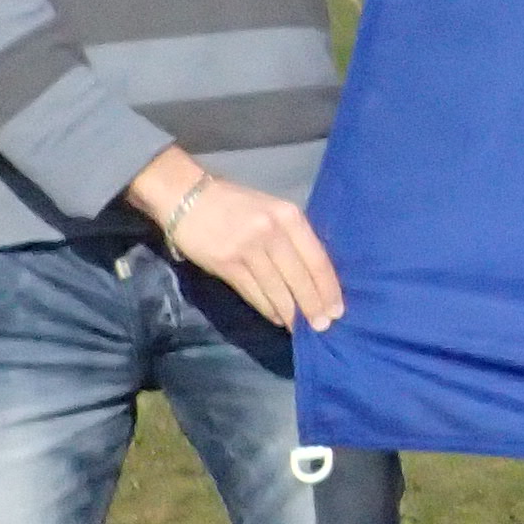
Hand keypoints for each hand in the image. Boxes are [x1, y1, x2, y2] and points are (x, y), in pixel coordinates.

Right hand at [131, 147, 346, 328]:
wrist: (186, 196)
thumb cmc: (234, 204)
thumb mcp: (271, 210)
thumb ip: (292, 237)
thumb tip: (312, 276)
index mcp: (289, 216)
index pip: (317, 259)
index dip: (328, 288)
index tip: (337, 309)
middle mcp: (271, 231)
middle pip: (299, 278)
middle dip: (313, 306)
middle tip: (323, 326)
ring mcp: (248, 248)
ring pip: (277, 290)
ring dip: (291, 313)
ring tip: (300, 327)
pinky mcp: (227, 264)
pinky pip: (254, 293)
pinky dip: (268, 309)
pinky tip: (277, 318)